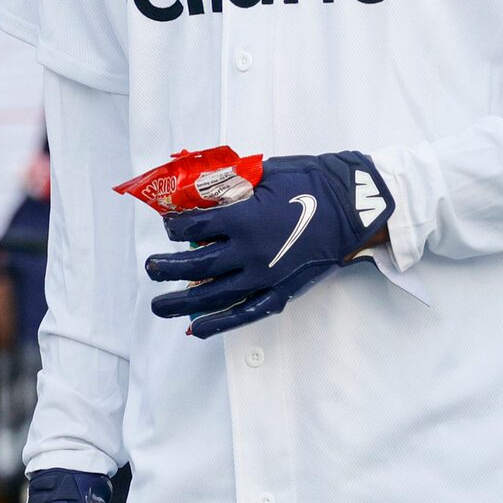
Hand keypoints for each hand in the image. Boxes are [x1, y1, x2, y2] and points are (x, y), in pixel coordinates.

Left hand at [144, 151, 392, 337]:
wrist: (352, 205)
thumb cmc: (309, 182)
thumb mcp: (263, 172)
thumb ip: (227, 184)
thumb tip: (196, 190)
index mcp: (240, 219)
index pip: (191, 228)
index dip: (174, 227)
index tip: (168, 227)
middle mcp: (247, 252)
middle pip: (195, 266)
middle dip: (167, 268)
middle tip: (150, 269)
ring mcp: (263, 276)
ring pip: (213, 295)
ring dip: (182, 302)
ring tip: (159, 305)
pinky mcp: (280, 291)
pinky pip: (245, 312)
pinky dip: (220, 323)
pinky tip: (198, 329)